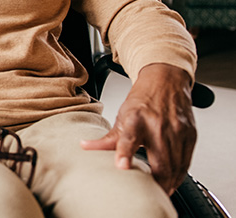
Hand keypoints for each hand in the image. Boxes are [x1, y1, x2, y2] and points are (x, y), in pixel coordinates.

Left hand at [81, 63, 195, 194]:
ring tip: (160, 189)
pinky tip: (172, 179)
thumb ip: (108, 139)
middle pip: (160, 162)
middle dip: (156, 182)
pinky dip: (179, 175)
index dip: (124, 153)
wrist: (165, 81)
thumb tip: (85, 147)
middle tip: (149, 192)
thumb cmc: (142, 100)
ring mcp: (177, 131)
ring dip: (168, 183)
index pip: (129, 138)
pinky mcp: (190, 136)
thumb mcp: (122, 116)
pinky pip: (186, 163)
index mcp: (135, 118)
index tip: (121, 165)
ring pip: (175, 167)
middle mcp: (157, 124)